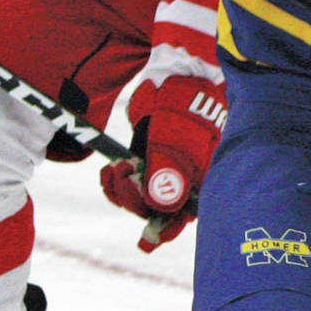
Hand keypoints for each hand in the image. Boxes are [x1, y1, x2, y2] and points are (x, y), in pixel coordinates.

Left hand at [99, 75, 226, 251]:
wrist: (179, 73)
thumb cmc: (185, 106)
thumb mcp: (175, 139)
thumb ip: (166, 172)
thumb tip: (158, 206)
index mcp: (200, 180)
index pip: (182, 216)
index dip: (164, 228)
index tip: (146, 237)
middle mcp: (185, 180)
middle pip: (156, 209)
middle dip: (133, 198)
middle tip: (118, 174)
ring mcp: (166, 169)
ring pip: (140, 197)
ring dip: (121, 190)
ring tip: (112, 171)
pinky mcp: (149, 158)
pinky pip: (131, 181)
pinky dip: (118, 180)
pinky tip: (111, 170)